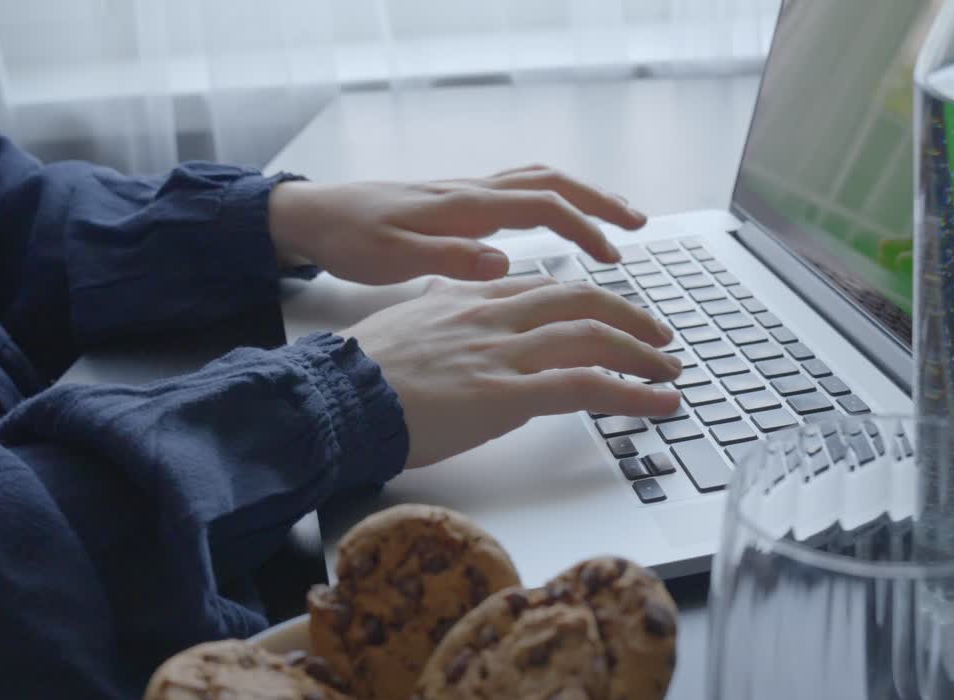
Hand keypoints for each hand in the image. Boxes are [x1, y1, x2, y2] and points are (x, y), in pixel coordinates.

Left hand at [268, 165, 646, 284]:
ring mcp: (467, 193)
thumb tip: (504, 263)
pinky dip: (552, 201)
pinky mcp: (459, 202)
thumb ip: (448, 260)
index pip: (543, 207)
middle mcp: (473, 192)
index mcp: (465, 207)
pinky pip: (519, 192)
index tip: (613, 258)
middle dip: (599, 201)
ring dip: (581, 196)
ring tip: (615, 219)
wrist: (315, 215)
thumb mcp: (391, 259)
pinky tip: (560, 223)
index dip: (585, 229)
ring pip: (538, 182)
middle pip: (551, 182)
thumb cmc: (351, 239)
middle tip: (638, 225)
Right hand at [345, 276, 681, 467]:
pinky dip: (633, 394)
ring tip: (670, 372)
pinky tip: (662, 404)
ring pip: (592, 336)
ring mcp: (502, 353)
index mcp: (471, 298)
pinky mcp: (504, 396)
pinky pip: (586, 387)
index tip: (613, 316)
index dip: (590, 302)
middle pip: (582, 299)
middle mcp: (494, 316)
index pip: (547, 288)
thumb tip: (453, 303)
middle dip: (630, 316)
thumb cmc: (360, 371)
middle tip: (660, 339)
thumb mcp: (406, 322)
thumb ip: (441, 309)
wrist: (333, 398)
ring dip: (642, 353)